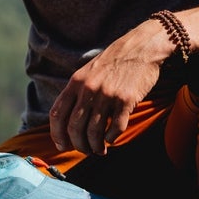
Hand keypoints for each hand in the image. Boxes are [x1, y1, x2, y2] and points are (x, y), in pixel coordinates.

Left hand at [49, 20, 170, 154]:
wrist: (141, 48)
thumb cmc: (114, 62)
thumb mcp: (88, 72)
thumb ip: (77, 93)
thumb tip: (67, 121)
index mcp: (75, 82)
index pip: (57, 114)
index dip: (57, 134)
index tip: (62, 145)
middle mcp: (88, 89)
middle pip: (75, 128)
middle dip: (78, 145)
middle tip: (85, 150)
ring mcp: (107, 95)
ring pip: (94, 132)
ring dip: (95, 146)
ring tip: (99, 150)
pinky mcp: (126, 100)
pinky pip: (115, 128)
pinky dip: (111, 139)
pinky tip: (111, 139)